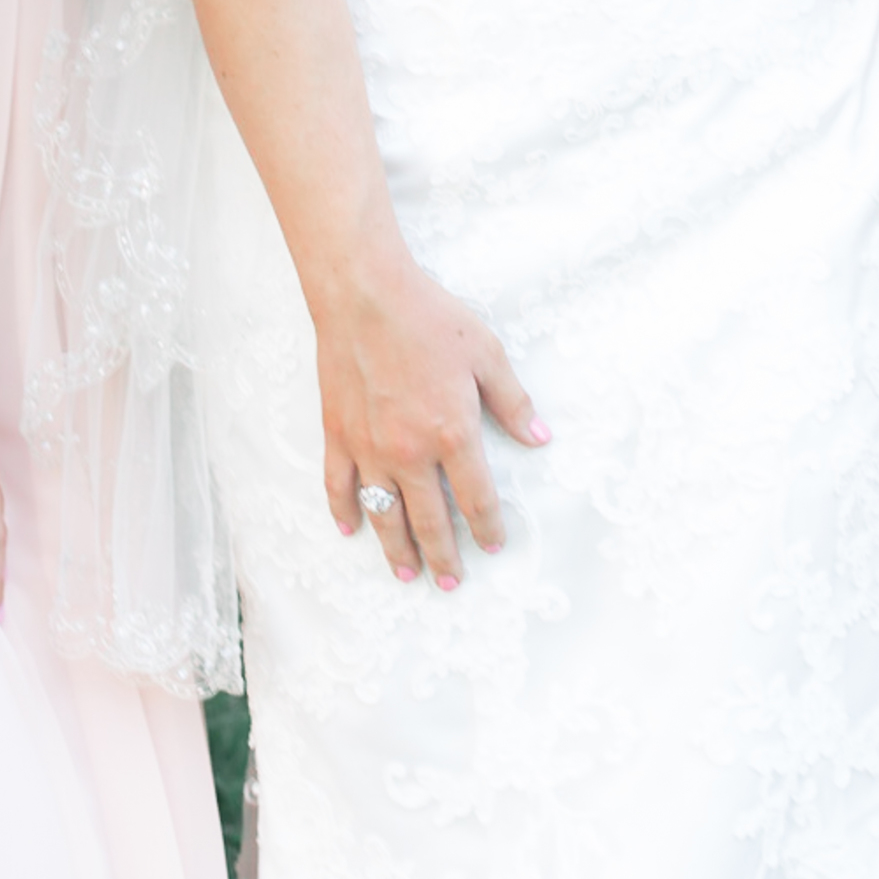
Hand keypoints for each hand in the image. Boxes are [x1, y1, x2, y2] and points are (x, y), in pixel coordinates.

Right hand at [311, 251, 546, 588]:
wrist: (365, 295)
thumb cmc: (429, 318)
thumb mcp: (487, 354)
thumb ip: (513, 402)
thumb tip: (540, 437)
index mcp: (453, 433)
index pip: (477, 499)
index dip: (487, 529)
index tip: (492, 547)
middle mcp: (410, 452)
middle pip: (429, 521)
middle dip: (443, 557)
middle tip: (451, 583)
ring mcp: (369, 447)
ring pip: (384, 514)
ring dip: (396, 550)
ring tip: (407, 575)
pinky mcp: (338, 434)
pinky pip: (339, 485)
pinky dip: (342, 511)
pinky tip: (349, 529)